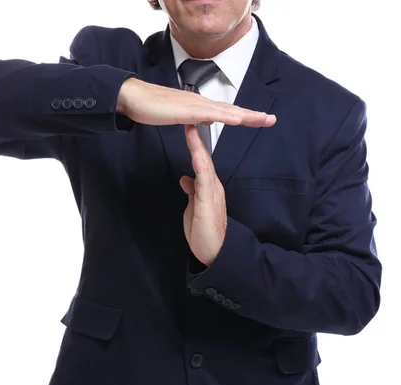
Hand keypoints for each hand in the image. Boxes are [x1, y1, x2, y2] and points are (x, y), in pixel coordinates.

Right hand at [116, 78, 275, 127]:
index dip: (244, 116)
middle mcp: (201, 104)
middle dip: (252, 115)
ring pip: (225, 111)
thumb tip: (205, 121)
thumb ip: (194, 119)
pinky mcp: (186, 110)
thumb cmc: (153, 107)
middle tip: (272, 119)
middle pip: (232, 110)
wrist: (134, 98)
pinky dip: (225, 117)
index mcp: (200, 107)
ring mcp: (195, 105)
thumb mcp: (178, 117)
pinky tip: (237, 120)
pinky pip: (210, 114)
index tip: (260, 120)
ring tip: (262, 119)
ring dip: (245, 115)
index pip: (227, 112)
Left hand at [179, 125, 227, 265]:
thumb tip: (185, 179)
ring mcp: (212, 194)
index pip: (200, 161)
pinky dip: (201, 166)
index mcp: (208, 188)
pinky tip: (197, 154)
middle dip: (197, 137)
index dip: (194, 143)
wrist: (215, 253)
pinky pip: (205, 181)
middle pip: (204, 158)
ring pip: (205, 165)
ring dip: (198, 146)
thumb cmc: (204, 234)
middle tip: (191, 116)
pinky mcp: (209, 203)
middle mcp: (212, 187)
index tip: (188, 126)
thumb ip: (191, 192)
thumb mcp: (193, 209)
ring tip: (193, 127)